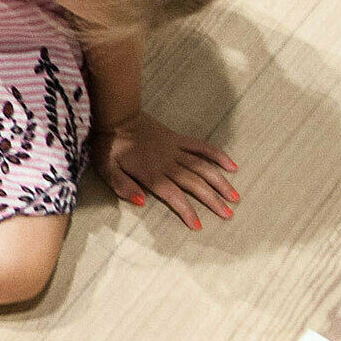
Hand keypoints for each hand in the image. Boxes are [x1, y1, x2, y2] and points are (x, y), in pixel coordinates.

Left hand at [94, 113, 239, 229]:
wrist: (116, 115)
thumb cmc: (108, 145)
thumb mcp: (106, 168)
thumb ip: (122, 186)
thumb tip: (141, 202)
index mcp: (151, 173)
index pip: (173, 196)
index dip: (186, 211)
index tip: (198, 225)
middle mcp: (167, 163)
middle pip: (195, 184)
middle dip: (212, 201)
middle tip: (228, 215)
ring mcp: (175, 150)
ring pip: (203, 167)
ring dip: (220, 182)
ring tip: (234, 197)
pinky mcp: (178, 139)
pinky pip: (201, 147)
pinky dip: (217, 155)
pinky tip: (232, 166)